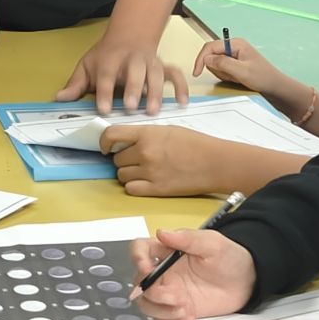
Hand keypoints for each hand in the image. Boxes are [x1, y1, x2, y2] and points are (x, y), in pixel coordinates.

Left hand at [56, 32, 188, 116]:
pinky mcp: (163, 66)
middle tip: (130, 108)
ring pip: (156, 74)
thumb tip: (59, 98)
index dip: (105, 92)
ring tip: (153, 111)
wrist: (129, 35)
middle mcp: (132, 60)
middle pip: (135, 73)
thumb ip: (76, 85)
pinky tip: (182, 102)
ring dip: (156, 92)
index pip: (107, 76)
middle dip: (134, 89)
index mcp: (110, 60)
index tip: (104, 109)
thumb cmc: (106, 57)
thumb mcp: (87, 66)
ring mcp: (150, 62)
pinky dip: (181, 87)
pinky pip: (175, 75)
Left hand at [98, 123, 226, 197]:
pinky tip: (145, 182)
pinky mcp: (156, 189)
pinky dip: (134, 186)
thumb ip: (145, 135)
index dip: (104, 141)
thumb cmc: (195, 144)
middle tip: (136, 160)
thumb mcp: (167, 130)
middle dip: (124, 160)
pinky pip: (131, 189)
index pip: (111, 134)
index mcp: (147, 134)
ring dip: (128, 174)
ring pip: (121, 176)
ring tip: (143, 171)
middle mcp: (144, 152)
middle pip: (117, 159)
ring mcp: (149, 172)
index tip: (105, 147)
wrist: (214, 163)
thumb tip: (127, 142)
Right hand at [129, 227, 254, 319]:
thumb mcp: (212, 243)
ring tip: (186, 309)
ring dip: (161, 310)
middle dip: (154, 293)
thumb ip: (188, 238)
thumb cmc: (229, 258)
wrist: (247, 282)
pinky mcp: (177, 310)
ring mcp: (169, 293)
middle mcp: (164, 272)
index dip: (137, 258)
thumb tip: (162, 233)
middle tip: (177, 297)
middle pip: (139, 282)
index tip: (147, 269)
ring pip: (146, 304)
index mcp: (167, 251)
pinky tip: (190, 317)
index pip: (140, 249)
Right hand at [192, 35, 307, 120]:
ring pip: (215, 64)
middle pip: (212, 55)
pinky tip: (236, 79)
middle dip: (218, 69)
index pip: (210, 47)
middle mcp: (234, 46)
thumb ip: (223, 63)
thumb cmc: (263, 77)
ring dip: (223, 73)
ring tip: (236, 78)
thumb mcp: (242, 71)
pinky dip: (226, 76)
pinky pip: (222, 69)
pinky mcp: (234, 63)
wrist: (275, 87)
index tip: (197, 71)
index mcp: (236, 43)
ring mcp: (234, 55)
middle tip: (231, 76)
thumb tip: (206, 59)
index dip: (201, 59)